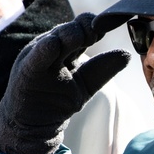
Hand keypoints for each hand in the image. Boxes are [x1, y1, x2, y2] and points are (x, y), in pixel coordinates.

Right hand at [0, 12, 129, 153]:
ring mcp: (37, 59)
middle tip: (97, 32)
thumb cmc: (56, 102)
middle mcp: (49, 48)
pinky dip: (45, 50)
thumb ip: (103, 69)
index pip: (80, 27)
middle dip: (85, 28)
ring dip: (71, 34)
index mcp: (62, 48)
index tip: (109, 27)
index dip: (95, 26)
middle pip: (69, 30)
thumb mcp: (85, 85)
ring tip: (83, 36)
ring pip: (55, 39)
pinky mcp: (27, 73)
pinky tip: (53, 44)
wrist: (31, 127)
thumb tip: (127, 54)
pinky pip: (37, 58)